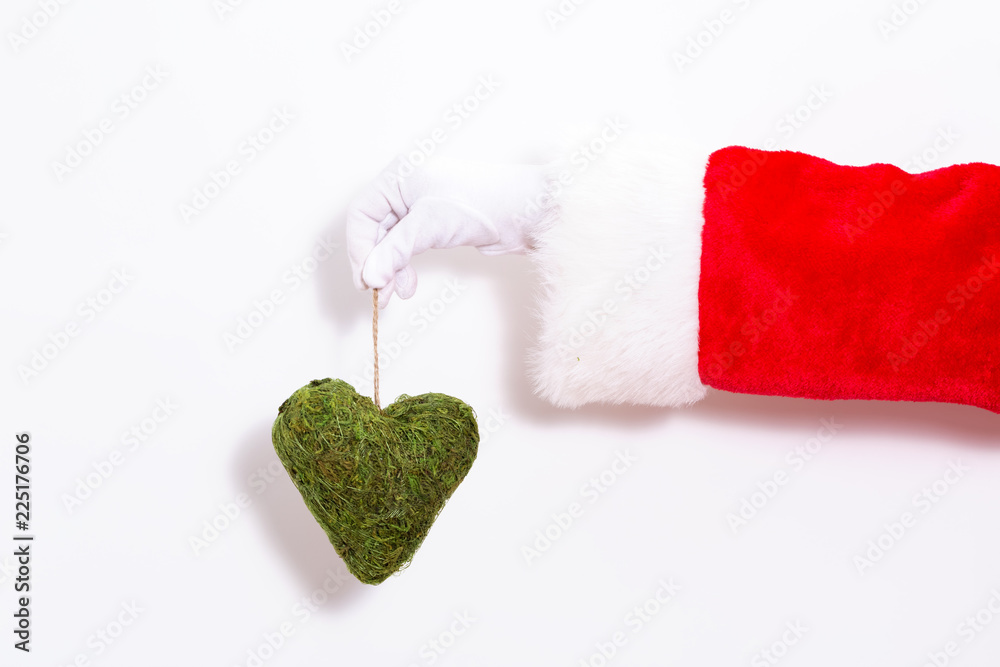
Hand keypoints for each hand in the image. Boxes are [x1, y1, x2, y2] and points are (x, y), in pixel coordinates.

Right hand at [346, 154, 552, 306]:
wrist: (526, 212)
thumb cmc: (481, 203)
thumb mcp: (430, 225)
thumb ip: (395, 251)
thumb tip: (369, 276)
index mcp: (399, 174)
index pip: (362, 213)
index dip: (359, 248)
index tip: (366, 279)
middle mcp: (406, 188)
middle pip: (374, 230)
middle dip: (376, 263)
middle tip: (377, 294)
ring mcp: (421, 207)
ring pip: (391, 243)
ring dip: (390, 270)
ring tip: (395, 295)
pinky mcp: (436, 226)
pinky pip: (408, 249)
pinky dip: (405, 268)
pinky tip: (408, 286)